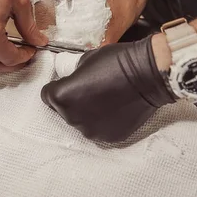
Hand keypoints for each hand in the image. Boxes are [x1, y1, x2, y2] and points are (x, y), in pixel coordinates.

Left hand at [40, 35, 174, 141]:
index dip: (58, 86)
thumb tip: (73, 79)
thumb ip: (73, 74)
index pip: (48, 96)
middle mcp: (73, 118)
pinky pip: (99, 128)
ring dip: (87, 112)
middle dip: (72, 100)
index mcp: (62, 97)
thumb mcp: (86, 59)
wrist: (149, 74)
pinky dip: (103, 120)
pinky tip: (115, 107)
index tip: (69, 81)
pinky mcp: (109, 137)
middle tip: (91, 88)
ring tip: (105, 98)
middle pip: (63, 110)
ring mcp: (91, 130)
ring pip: (81, 121)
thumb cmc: (117, 61)